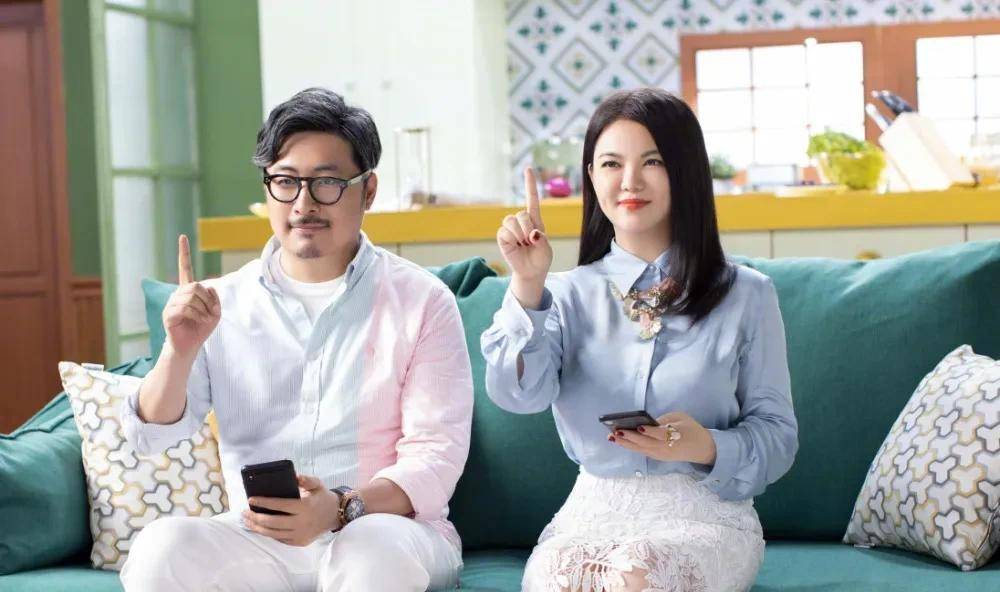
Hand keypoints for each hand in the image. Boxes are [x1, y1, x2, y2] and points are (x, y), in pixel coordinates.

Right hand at [163, 235, 220, 356]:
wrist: (189, 346)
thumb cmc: (201, 328)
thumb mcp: (215, 312)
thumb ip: (215, 298)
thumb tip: (207, 288)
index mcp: (187, 290)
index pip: (185, 268)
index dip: (184, 253)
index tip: (182, 237)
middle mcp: (177, 293)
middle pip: (196, 286)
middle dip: (208, 300)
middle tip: (210, 313)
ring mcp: (171, 303)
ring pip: (192, 297)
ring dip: (204, 309)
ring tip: (204, 319)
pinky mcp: (168, 314)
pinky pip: (187, 309)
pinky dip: (198, 316)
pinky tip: (200, 322)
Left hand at [242, 474, 341, 546]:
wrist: (336, 515)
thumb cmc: (322, 497)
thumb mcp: (317, 484)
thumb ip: (306, 479)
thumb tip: (293, 476)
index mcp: (304, 507)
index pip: (280, 505)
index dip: (264, 502)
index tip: (251, 499)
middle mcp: (301, 522)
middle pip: (272, 523)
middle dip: (255, 517)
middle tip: (244, 512)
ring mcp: (299, 534)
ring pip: (273, 533)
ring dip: (257, 528)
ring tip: (247, 521)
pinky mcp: (299, 542)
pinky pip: (280, 539)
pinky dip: (268, 533)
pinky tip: (259, 528)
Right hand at [497, 167, 552, 282]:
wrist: (531, 272)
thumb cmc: (541, 258)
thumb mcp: (546, 249)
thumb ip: (541, 240)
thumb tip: (531, 234)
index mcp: (535, 220)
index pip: (532, 198)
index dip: (530, 184)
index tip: (528, 169)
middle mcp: (522, 221)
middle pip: (521, 214)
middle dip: (528, 229)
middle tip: (531, 242)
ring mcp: (511, 228)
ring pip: (511, 221)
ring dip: (519, 235)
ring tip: (523, 244)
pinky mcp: (502, 236)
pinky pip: (504, 232)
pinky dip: (511, 240)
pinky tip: (515, 246)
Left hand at [610, 412, 717, 465]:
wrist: (702, 449)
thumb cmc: (691, 429)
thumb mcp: (681, 418)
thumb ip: (665, 420)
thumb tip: (647, 423)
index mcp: (674, 436)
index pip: (659, 434)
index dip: (649, 431)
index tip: (638, 427)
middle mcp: (665, 448)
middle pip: (645, 443)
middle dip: (629, 437)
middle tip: (615, 431)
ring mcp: (661, 454)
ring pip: (640, 449)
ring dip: (625, 443)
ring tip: (612, 437)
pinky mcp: (658, 457)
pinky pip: (642, 451)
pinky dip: (631, 447)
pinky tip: (620, 441)